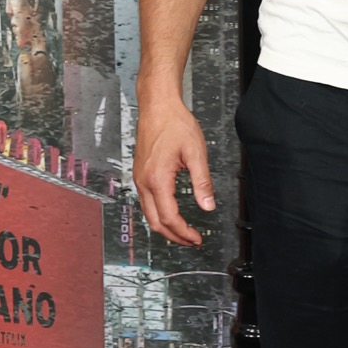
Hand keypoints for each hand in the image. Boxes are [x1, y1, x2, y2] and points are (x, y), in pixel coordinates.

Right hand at [133, 93, 215, 245]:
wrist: (157, 107)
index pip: (169, 217)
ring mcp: (139, 178)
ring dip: (165, 227)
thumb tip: (207, 205)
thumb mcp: (196, 152)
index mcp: (157, 179)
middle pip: (155, 222)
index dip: (184, 233)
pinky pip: (146, 202)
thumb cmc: (174, 124)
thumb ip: (202, 181)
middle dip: (173, 236)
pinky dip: (158, 214)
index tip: (197, 238)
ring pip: (148, 214)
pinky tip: (170, 214)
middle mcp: (144, 182)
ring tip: (183, 232)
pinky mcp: (140, 174)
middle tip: (191, 241)